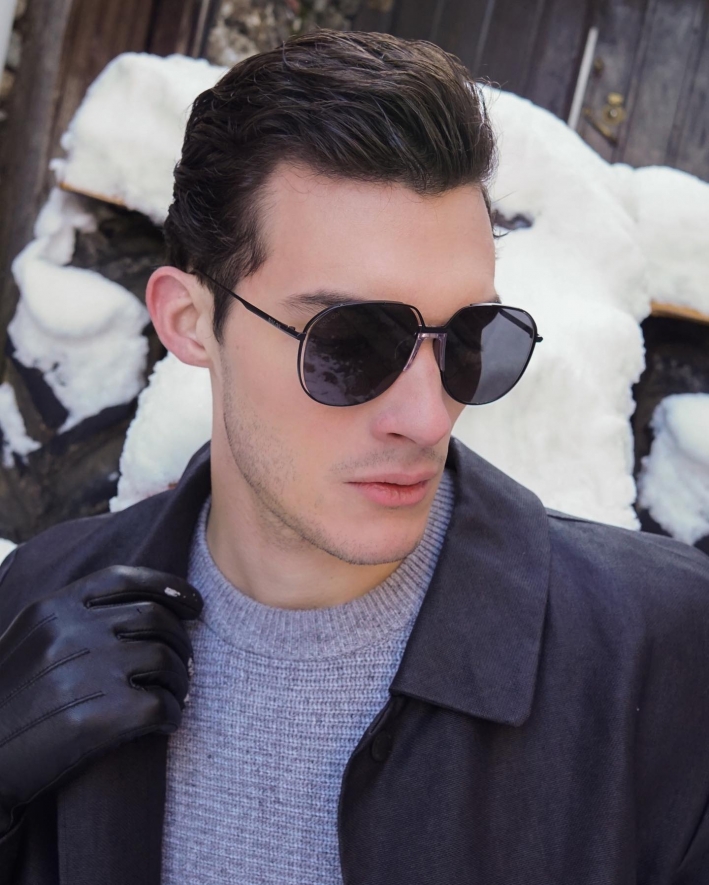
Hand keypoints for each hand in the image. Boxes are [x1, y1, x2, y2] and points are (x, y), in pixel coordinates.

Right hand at [0, 566, 202, 833]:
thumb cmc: (11, 699)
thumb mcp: (31, 639)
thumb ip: (75, 615)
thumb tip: (146, 603)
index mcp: (54, 607)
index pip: (126, 579)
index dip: (171, 587)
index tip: (196, 604)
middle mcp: (70, 632)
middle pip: (156, 619)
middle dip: (182, 640)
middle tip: (184, 663)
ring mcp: (83, 673)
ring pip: (165, 660)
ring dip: (181, 681)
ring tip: (175, 696)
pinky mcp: (94, 719)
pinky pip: (160, 705)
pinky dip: (172, 714)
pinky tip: (166, 722)